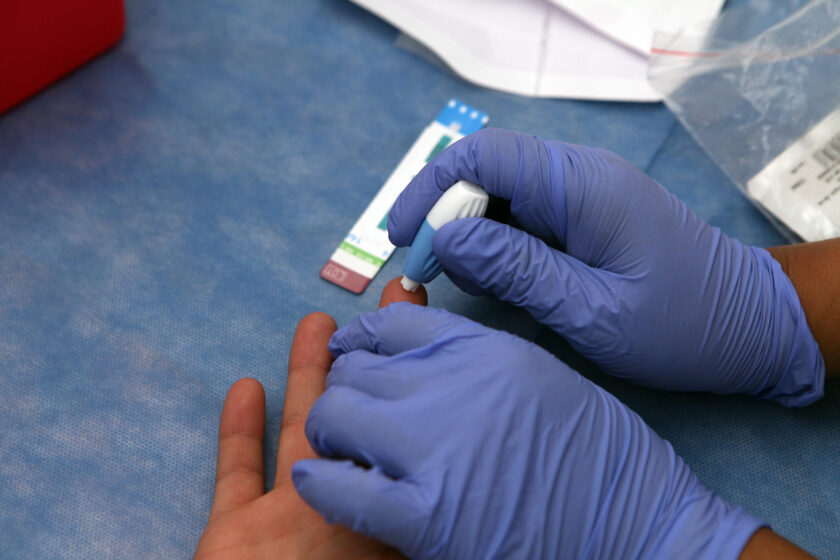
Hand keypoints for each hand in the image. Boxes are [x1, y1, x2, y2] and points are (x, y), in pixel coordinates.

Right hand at [195, 278, 424, 558]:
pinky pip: (236, 476)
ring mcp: (290, 525)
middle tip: (388, 309)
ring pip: (301, 432)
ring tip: (317, 324)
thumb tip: (491, 478)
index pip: (416, 446)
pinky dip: (237, 435)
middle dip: (372, 368)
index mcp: (403, 515)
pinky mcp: (233, 539)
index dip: (424, 391)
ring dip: (306, 376)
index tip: (434, 344)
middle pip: (365, 423)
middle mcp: (351, 513)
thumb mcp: (430, 544)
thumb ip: (431, 520)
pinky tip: (244, 388)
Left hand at [291, 304, 764, 557]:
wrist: (641, 526)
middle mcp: (453, 386)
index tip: (351, 354)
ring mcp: (436, 449)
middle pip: (355, 368)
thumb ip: (473, 359)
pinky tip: (325, 482)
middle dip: (345, 389)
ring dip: (330, 432)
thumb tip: (409, 351)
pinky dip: (323, 483)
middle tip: (351, 413)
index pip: (392, 324)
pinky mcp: (426, 517)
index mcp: (484, 349)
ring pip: (336, 416)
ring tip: (342, 449)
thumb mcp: (539, 376)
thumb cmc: (599, 455)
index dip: (361, 339)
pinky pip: (340, 487)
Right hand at [387, 128, 823, 405]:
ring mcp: (580, 196)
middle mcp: (578, 177)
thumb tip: (445, 239)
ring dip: (465, 233)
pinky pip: (522, 218)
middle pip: (485, 170)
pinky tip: (489, 281)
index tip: (404, 238)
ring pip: (499, 194)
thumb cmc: (680, 324)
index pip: (486, 155)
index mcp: (582, 186)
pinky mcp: (582, 219)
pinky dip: (493, 246)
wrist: (749, 325)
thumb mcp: (593, 310)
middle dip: (443, 215)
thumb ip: (517, 271)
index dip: (432, 190)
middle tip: (422, 269)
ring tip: (452, 280)